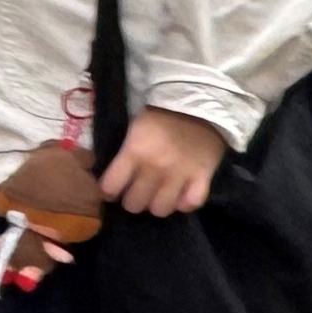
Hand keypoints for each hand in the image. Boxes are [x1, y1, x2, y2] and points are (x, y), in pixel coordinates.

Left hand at [97, 108, 225, 218]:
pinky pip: (191, 203)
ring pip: (161, 209)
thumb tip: (112, 179)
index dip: (109, 192)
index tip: (113, 190)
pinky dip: (185, 203)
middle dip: (132, 201)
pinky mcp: (202, 177)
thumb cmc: (161, 116)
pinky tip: (182, 196)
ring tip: (159, 196)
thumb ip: (125, 155)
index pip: (111, 187)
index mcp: (134, 152)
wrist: (199, 103)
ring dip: (157, 205)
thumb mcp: (134, 130)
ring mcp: (180, 174)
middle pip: (135, 204)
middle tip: (137, 194)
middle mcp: (155, 167)